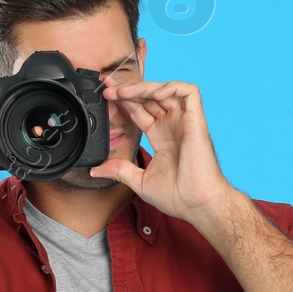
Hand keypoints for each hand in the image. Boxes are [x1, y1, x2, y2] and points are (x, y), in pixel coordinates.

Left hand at [90, 80, 235, 229]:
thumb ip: (119, 170)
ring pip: (164, 90)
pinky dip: (172, 87)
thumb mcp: (139, 181)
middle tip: (108, 89)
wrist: (197, 204)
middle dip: (127, 90)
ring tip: (123, 92)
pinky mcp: (196, 120)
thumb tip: (96, 170)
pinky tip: (154, 94)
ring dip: (143, 87)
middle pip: (148, 97)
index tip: (106, 98)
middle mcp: (171, 126)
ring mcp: (183, 121)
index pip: (139, 110)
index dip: (123, 101)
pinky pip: (189, 92)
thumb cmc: (177, 196)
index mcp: (160, 137)